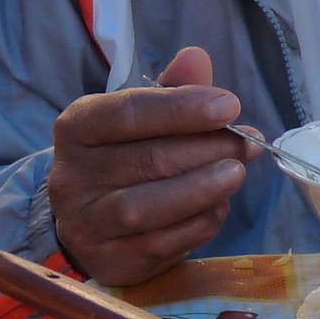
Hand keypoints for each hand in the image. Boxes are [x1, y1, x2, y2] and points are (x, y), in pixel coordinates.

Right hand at [48, 47, 250, 287]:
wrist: (95, 218)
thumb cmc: (128, 153)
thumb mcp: (146, 115)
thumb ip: (173, 88)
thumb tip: (196, 57)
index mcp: (78, 127)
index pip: (128, 112)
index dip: (183, 108)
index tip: (231, 106)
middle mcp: (70, 176)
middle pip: (148, 160)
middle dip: (209, 149)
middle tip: (249, 142)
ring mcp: (85, 223)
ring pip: (148, 207)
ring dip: (204, 188)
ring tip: (237, 172)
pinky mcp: (108, 261)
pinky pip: (161, 243)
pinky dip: (198, 223)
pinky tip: (217, 206)